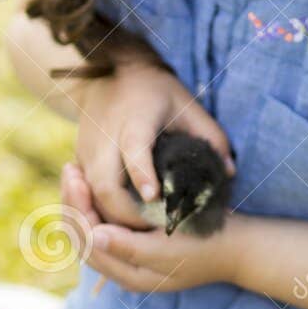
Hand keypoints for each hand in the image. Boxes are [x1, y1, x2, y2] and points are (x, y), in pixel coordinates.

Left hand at [60, 159, 249, 292]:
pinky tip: (91, 183)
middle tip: (70, 169)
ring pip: (89, 232)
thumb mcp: (169, 248)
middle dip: (71, 204)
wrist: (236, 248)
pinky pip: (102, 226)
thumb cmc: (205, 244)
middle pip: (82, 239)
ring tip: (74, 173)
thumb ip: (129, 247)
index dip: (78, 209)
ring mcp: (129, 260)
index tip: (78, 177)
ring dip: (78, 204)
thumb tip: (94, 237)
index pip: (88, 242)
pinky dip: (92, 205)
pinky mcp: (136, 246)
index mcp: (130, 275)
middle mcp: (123, 271)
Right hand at [70, 59, 236, 230]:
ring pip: (91, 197)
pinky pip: (85, 196)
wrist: (106, 74)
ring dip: (114, 220)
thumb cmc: (155, 91)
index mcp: (134, 119)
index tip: (156, 197)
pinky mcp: (78, 161)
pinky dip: (102, 213)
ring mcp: (87, 151)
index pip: (134, 149)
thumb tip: (229, 172)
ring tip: (143, 234)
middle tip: (156, 230)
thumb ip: (210, 136)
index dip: (143, 174)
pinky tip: (123, 226)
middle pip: (105, 186)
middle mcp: (104, 137)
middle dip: (127, 216)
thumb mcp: (187, 104)